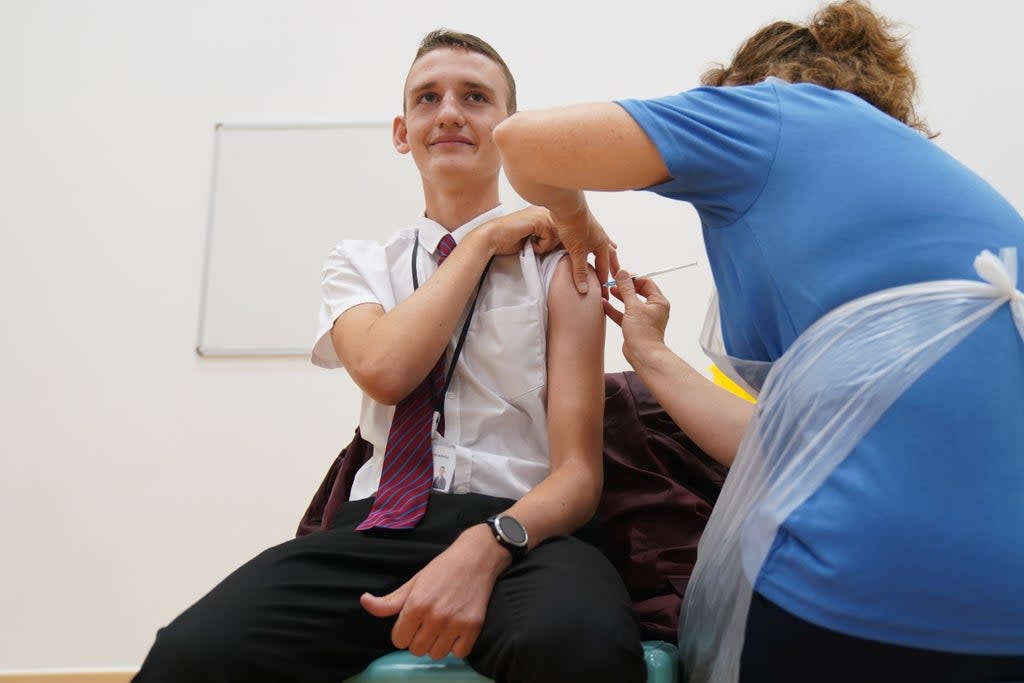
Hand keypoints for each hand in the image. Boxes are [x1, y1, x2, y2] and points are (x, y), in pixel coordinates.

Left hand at [360, 525, 509, 659]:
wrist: (476, 558)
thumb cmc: (442, 569)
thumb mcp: (412, 582)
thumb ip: (388, 601)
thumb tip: (364, 601)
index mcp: (416, 605)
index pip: (399, 640)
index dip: (404, 632)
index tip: (413, 622)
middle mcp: (434, 617)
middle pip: (416, 650)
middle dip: (419, 638)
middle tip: (428, 623)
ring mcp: (455, 624)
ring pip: (436, 654)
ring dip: (437, 644)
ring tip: (442, 627)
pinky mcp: (473, 628)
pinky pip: (459, 654)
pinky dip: (456, 646)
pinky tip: (456, 630)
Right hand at [479, 206, 559, 255]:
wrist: (493, 237)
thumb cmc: (509, 238)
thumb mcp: (534, 236)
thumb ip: (548, 234)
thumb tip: (563, 243)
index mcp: (542, 211)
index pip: (562, 228)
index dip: (555, 241)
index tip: (541, 244)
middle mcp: (543, 209)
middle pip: (562, 233)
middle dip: (550, 243)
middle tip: (534, 244)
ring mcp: (541, 213)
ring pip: (557, 237)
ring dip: (544, 246)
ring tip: (530, 242)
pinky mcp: (538, 220)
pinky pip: (550, 239)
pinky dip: (540, 246)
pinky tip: (527, 241)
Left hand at [552, 206, 617, 294]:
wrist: (566, 205)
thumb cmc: (573, 225)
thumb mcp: (576, 252)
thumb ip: (580, 272)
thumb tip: (584, 290)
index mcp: (602, 246)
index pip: (604, 269)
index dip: (603, 283)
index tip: (603, 294)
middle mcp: (601, 238)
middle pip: (610, 256)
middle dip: (612, 268)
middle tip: (617, 277)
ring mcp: (594, 231)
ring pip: (603, 246)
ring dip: (606, 255)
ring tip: (610, 259)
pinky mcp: (585, 227)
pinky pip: (595, 239)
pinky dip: (596, 245)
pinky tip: (592, 243)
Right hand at [603, 269, 670, 367]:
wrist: (643, 355)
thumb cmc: (644, 333)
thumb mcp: (633, 307)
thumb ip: (627, 289)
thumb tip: (623, 273)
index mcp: (658, 302)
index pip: (646, 283)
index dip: (633, 278)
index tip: (620, 276)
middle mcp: (652, 309)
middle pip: (637, 292)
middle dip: (624, 287)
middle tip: (612, 282)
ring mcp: (643, 318)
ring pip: (629, 303)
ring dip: (619, 297)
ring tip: (607, 291)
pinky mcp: (634, 326)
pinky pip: (623, 314)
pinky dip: (615, 309)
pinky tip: (604, 304)